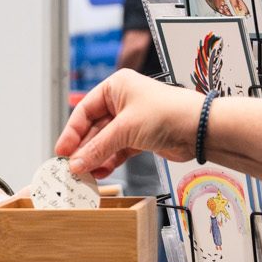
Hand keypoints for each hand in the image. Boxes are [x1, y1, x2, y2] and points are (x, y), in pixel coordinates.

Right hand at [56, 70, 198, 176]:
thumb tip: (77, 163)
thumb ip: (98, 148)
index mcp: (116, 87)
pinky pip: (117, 150)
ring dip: (95, 158)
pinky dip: (108, 161)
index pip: (84, 110)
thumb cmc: (168, 113)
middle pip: (93, 128)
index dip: (71, 132)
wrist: (199, 128)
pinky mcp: (140, 138)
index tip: (62, 151)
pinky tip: (100, 172)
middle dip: (83, 149)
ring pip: (105, 142)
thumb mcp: (125, 129)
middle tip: (71, 167)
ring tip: (84, 174)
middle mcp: (122, 102)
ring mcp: (131, 121)